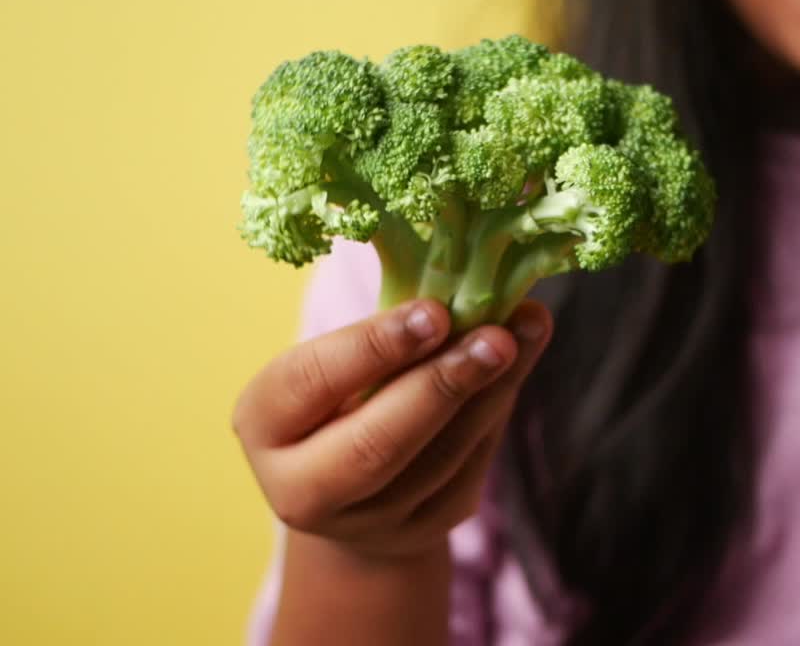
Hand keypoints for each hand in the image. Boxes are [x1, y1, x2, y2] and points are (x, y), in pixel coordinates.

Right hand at [233, 299, 550, 561]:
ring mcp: (366, 523)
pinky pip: (468, 470)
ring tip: (522, 336)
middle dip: (442, 384)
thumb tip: (466, 281)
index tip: (434, 311)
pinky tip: (518, 368)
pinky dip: (496, 414)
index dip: (374, 346)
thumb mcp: (336, 363)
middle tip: (495, 338)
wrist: (352, 489)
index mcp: (264, 427)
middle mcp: (302, 489)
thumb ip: (386, 331)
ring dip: (487, 395)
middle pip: (376, 443)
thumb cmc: (342, 395)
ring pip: (437, 460)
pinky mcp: (423, 530)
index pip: (312, 382)